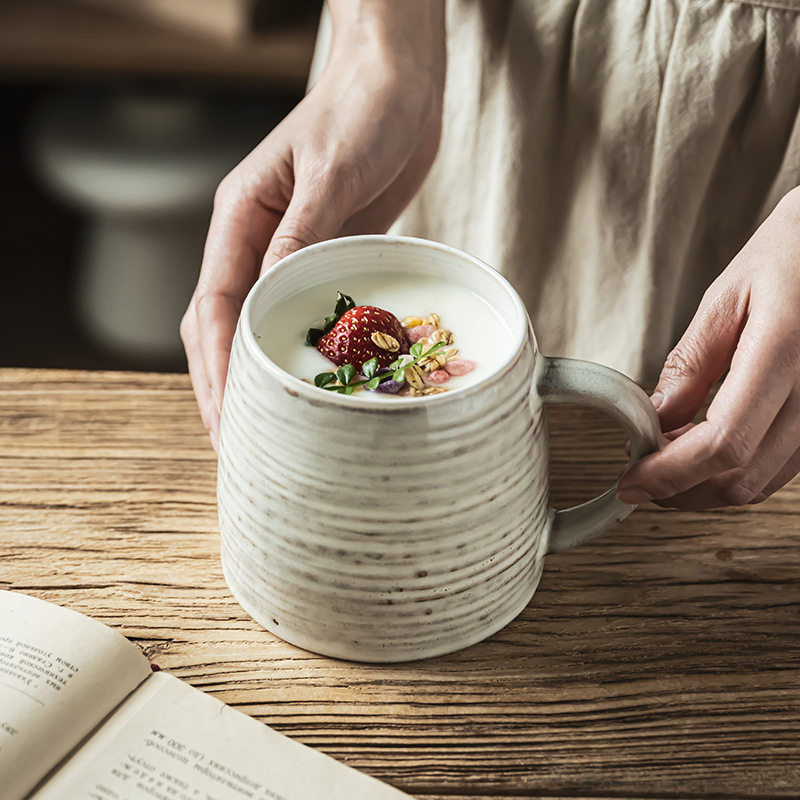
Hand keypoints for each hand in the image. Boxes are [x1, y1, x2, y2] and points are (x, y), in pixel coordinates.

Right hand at [181, 1, 444, 448]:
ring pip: (260, 327)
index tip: (226, 420)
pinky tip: (315, 385)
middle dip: (226, 388)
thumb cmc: (362, 109)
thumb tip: (265, 297)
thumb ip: (300, 235)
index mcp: (240, 219)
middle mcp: (256, 242)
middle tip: (241, 446)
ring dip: (259, 377)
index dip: (216, 368)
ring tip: (271, 431)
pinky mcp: (327, 257)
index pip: (213, 307)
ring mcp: (290, 253)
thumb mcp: (329, 170)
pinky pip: (306, 315)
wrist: (400, 83)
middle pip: (223, 327)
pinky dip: (302, 353)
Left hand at [618, 186, 799, 508]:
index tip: (632, 482)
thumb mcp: (727, 297)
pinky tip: (703, 448)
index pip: (724, 444)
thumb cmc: (791, 255)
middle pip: (742, 478)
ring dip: (706, 486)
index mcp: (786, 353)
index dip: (671, 474)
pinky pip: (781, 467)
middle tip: (640, 474)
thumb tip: (654, 420)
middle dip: (681, 489)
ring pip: (762, 483)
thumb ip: (691, 364)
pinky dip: (735, 472)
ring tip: (665, 458)